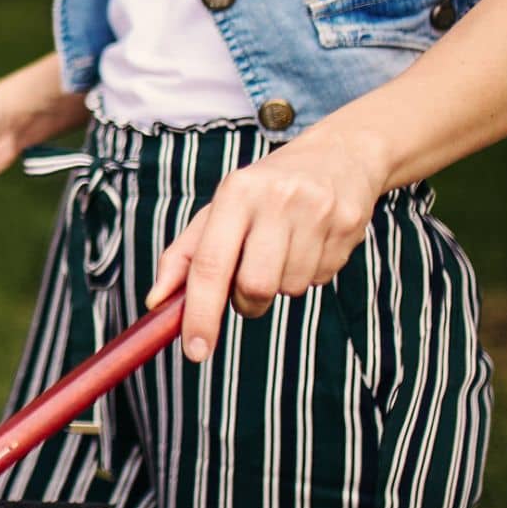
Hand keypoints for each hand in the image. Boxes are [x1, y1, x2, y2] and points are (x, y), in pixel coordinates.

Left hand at [146, 127, 382, 360]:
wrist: (340, 156)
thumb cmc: (264, 191)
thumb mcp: (218, 211)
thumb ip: (183, 257)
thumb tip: (157, 302)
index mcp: (236, 193)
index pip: (210, 264)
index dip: (200, 314)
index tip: (194, 351)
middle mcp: (277, 200)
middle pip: (254, 286)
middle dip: (245, 301)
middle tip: (246, 283)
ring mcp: (317, 212)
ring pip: (288, 289)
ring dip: (278, 286)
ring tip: (281, 251)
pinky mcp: (349, 227)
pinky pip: (318, 280)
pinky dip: (305, 274)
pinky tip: (308, 244)